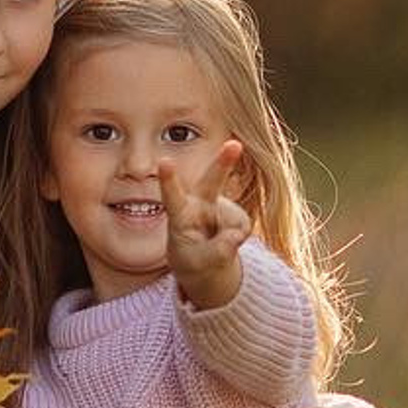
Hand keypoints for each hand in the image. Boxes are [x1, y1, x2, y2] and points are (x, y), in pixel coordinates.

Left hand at [159, 140, 250, 307]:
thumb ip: (216, 251)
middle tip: (235, 144)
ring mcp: (220, 206)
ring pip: (235, 220)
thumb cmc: (192, 260)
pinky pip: (243, 229)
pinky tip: (225, 241)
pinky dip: (237, 240)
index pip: (172, 197)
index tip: (164, 162)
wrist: (204, 261)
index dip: (169, 180)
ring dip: (234, 234)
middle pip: (212, 181)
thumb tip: (237, 235)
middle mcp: (200, 203)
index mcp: (180, 214)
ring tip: (214, 250)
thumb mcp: (198, 263)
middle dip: (224, 162)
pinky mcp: (236, 214)